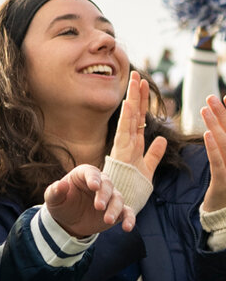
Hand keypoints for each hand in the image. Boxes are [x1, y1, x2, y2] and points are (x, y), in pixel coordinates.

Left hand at [44, 164, 133, 239]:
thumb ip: (55, 191)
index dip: (93, 178)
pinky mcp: (118, 211)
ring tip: (107, 220)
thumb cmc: (60, 204)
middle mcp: (100, 183)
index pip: (91, 172)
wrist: (68, 221)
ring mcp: (110, 197)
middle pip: (107, 185)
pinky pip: (127, 212)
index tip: (94, 186)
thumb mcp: (53, 199)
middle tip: (98, 207)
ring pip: (118, 198)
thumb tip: (61, 185)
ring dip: (114, 209)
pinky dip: (130, 219)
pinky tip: (127, 228)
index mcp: (83, 175)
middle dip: (104, 195)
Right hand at [108, 71, 166, 185]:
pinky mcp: (120, 152)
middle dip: (136, 94)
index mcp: (133, 145)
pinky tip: (129, 103)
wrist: (118, 206)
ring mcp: (123, 146)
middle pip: (134, 114)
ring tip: (134, 81)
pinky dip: (126, 117)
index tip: (144, 84)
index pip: (140, 119)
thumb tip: (162, 139)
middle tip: (138, 73)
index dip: (143, 102)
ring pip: (129, 118)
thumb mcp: (147, 171)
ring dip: (132, 99)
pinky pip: (124, 132)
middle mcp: (126, 143)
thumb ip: (154, 154)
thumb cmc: (131, 190)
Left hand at [201, 94, 225, 218]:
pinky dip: (213, 148)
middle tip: (212, 97)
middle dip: (224, 114)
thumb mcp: (225, 162)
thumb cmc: (225, 186)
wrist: (224, 214)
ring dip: (216, 125)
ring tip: (205, 109)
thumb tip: (216, 126)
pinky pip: (219, 162)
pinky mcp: (224, 182)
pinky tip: (207, 135)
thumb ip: (223, 144)